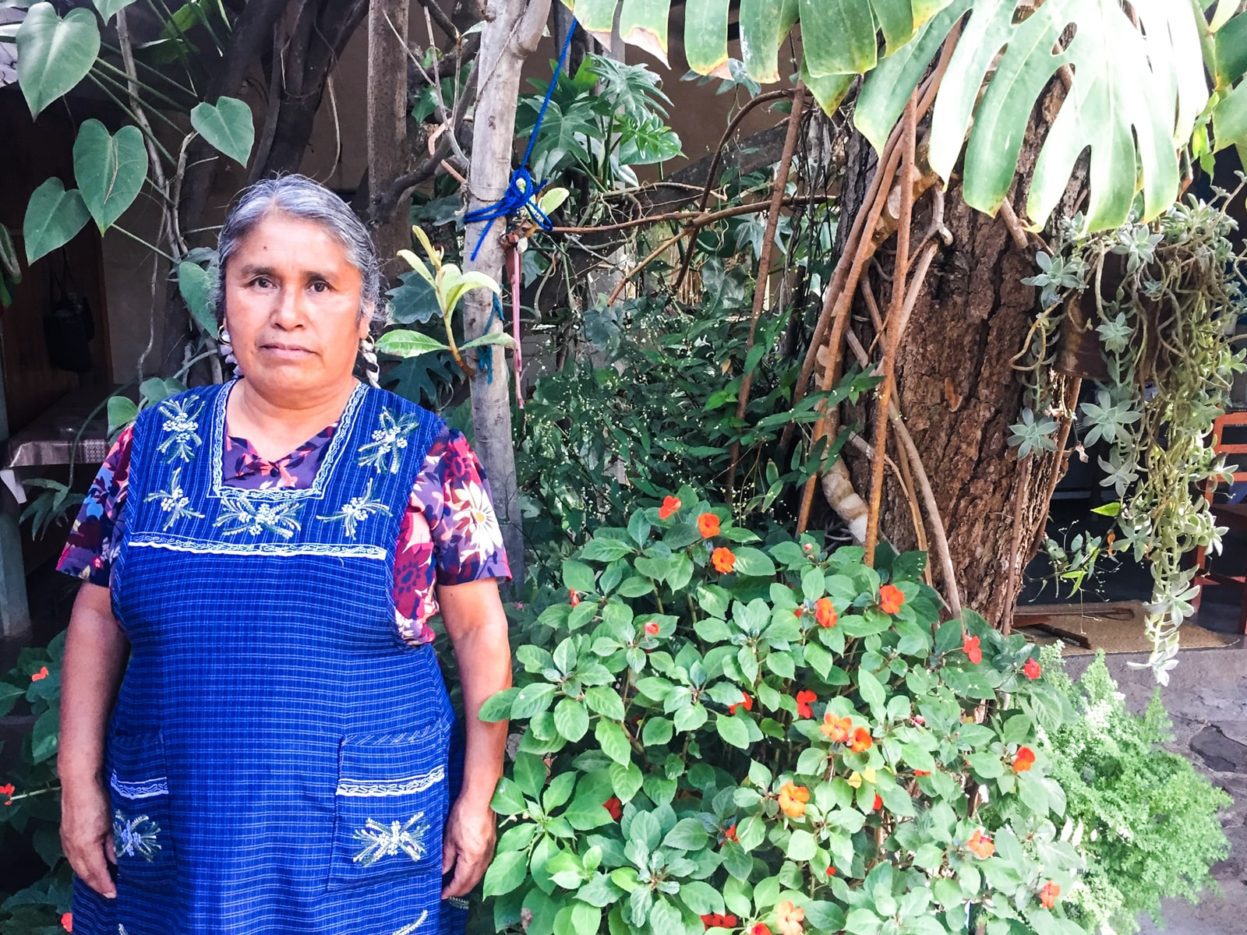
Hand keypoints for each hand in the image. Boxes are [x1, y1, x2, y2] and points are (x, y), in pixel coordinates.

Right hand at [60, 776, 115, 897]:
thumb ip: (114, 843)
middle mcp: (73, 846)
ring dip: (88, 876)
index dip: (105, 884)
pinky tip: (88, 866)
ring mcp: (67, 840)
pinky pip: (72, 857)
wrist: (80, 781)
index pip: (96, 871)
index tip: (115, 893)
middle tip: (109, 892)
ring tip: (100, 883)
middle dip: (97, 884)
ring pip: (77, 866)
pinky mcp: (65, 834)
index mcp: (86, 844)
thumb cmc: (100, 798)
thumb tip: (117, 860)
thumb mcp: (113, 822)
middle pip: (84, 872)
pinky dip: (81, 865)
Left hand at [441, 796, 495, 898]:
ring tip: (456, 883)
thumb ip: (447, 858)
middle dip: (460, 890)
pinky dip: (475, 872)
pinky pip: (484, 865)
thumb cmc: (463, 815)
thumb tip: (442, 871)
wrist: (481, 798)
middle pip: (472, 882)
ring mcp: (490, 851)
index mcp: (472, 859)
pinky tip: (468, 868)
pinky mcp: (492, 843)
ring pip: (479, 874)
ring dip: (468, 881)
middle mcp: (484, 858)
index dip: (451, 890)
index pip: (461, 882)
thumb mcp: (449, 838)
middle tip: (448, 892)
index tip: (441, 895)